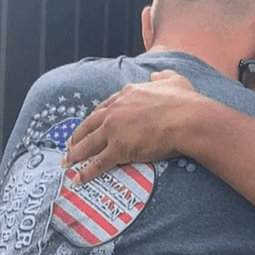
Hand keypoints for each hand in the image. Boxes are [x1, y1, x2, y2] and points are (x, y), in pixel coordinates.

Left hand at [62, 70, 207, 183]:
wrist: (189, 120)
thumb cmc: (185, 101)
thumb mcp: (173, 80)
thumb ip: (162, 77)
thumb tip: (155, 75)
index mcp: (127, 94)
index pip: (104, 107)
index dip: (94, 118)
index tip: (89, 124)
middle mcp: (115, 111)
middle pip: (89, 125)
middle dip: (77, 136)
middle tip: (69, 144)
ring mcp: (115, 130)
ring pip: (88, 144)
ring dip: (74, 154)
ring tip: (65, 162)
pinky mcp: (119, 149)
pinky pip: (98, 163)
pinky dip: (86, 172)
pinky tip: (77, 179)